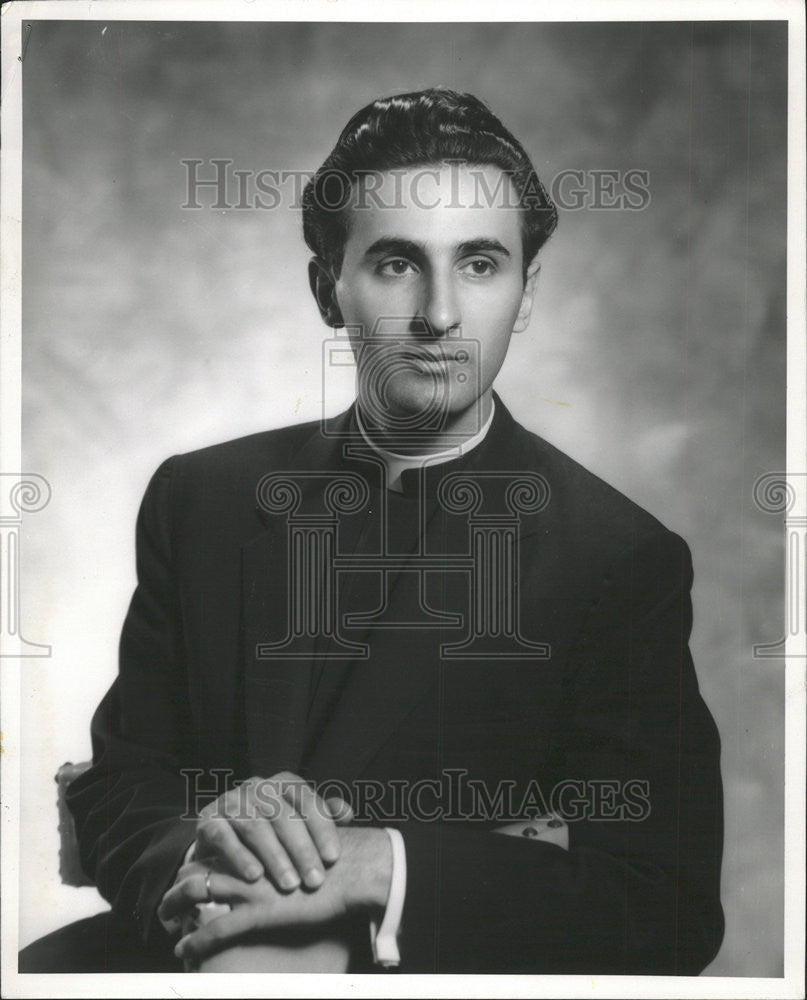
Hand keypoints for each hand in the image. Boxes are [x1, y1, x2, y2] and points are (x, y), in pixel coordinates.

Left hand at [161, 827, 391, 964]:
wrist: (359, 869)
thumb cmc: (343, 857)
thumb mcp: (313, 839)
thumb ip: (298, 839)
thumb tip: (298, 838)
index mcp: (260, 837)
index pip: (221, 842)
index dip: (204, 858)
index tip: (191, 870)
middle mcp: (251, 855)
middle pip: (203, 862)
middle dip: (182, 880)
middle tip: (169, 898)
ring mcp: (252, 883)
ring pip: (199, 890)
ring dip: (177, 905)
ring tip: (164, 916)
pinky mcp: (259, 911)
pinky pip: (216, 928)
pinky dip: (196, 942)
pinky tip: (183, 950)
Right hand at [193, 771, 352, 890]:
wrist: (223, 840)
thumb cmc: (272, 832)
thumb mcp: (299, 823)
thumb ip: (324, 817)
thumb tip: (347, 813)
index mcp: (283, 783)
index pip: (307, 800)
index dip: (322, 828)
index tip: (333, 857)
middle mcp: (257, 786)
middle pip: (283, 816)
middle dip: (301, 850)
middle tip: (315, 880)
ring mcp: (231, 801)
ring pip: (256, 827)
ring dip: (275, 857)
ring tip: (290, 885)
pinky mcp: (208, 820)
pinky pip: (225, 837)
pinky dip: (240, 857)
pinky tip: (255, 877)